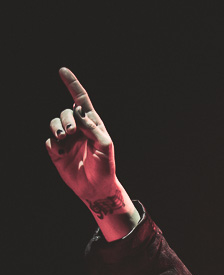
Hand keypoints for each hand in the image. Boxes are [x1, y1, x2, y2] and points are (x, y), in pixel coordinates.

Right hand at [45, 67, 138, 239]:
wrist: (96, 188)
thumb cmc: (106, 167)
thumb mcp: (105, 146)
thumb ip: (93, 128)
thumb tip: (78, 113)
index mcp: (93, 125)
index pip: (81, 101)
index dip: (72, 85)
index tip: (62, 70)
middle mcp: (78, 130)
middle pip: (66, 112)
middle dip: (66, 119)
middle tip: (71, 133)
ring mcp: (67, 140)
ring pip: (54, 124)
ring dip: (57, 128)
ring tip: (64, 139)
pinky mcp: (57, 151)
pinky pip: (50, 142)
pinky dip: (54, 146)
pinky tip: (62, 155)